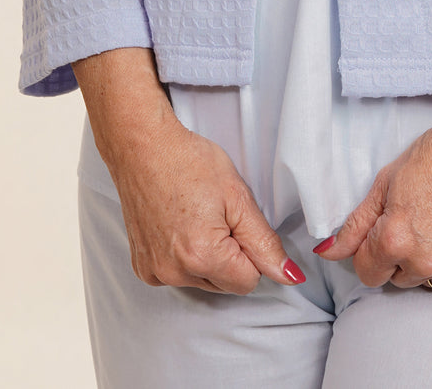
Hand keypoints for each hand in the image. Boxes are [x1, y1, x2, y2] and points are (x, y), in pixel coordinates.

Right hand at [73, 47, 304, 294]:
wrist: (143, 147)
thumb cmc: (188, 161)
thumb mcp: (238, 196)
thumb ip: (265, 242)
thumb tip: (289, 275)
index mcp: (203, 256)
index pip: (249, 281)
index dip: (251, 250)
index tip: (237, 222)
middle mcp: (174, 272)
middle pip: (225, 284)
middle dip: (230, 255)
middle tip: (216, 215)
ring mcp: (155, 272)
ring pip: (202, 281)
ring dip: (206, 257)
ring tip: (195, 217)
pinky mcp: (142, 268)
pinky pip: (177, 275)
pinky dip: (183, 257)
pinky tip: (178, 226)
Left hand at [313, 58, 431, 289]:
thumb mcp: (388, 180)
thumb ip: (356, 223)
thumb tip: (327, 252)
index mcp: (395, 239)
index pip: (366, 272)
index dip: (370, 250)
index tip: (382, 230)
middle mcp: (423, 263)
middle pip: (397, 277)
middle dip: (399, 255)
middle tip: (417, 218)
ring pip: (426, 280)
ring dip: (427, 260)